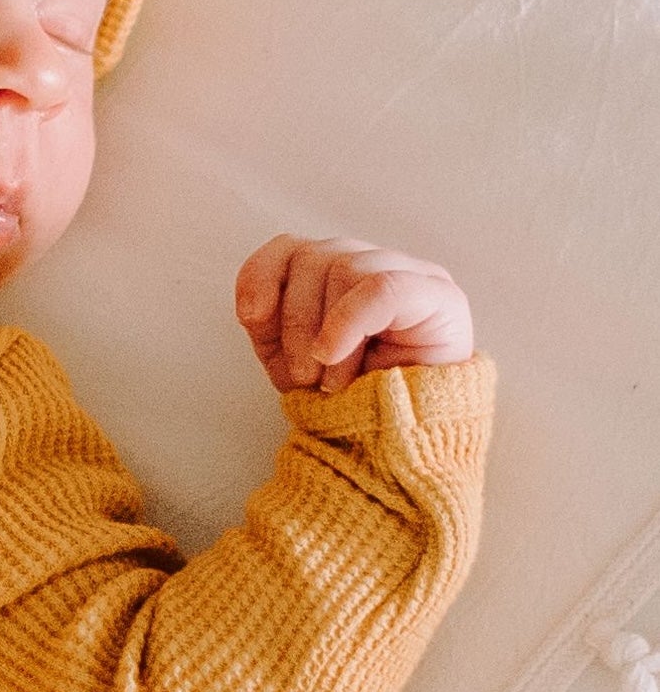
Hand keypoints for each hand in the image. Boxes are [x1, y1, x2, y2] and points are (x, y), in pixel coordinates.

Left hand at [235, 234, 473, 394]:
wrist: (397, 444)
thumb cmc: (348, 400)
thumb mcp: (291, 361)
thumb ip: (269, 322)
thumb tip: (256, 305)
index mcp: (336, 275)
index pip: (289, 247)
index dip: (260, 275)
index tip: (250, 318)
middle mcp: (374, 264)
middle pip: (312, 256)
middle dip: (294, 321)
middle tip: (306, 374)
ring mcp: (412, 274)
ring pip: (344, 268)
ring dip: (325, 333)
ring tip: (334, 380)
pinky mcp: (440, 295)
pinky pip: (383, 287)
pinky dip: (348, 321)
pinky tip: (336, 354)